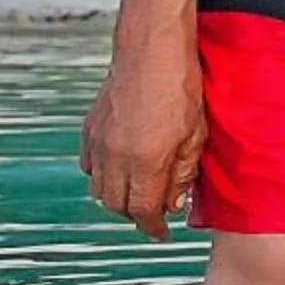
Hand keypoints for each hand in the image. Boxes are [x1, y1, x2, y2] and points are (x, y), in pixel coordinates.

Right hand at [81, 36, 204, 239]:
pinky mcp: (89, 129)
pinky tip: (121, 169)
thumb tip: (173, 202)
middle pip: (117, 205)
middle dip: (136, 214)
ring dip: (118, 197)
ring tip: (140, 191)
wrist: (151, 51)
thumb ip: (183, 173)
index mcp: (145, 161)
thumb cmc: (181, 88)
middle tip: (154, 211)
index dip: (153, 227)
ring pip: (99, 189)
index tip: (162, 233)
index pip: (143, 211)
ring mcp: (98, 143)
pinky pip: (89, 166)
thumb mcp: (195, 135)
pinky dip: (103, 176)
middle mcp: (115, 157)